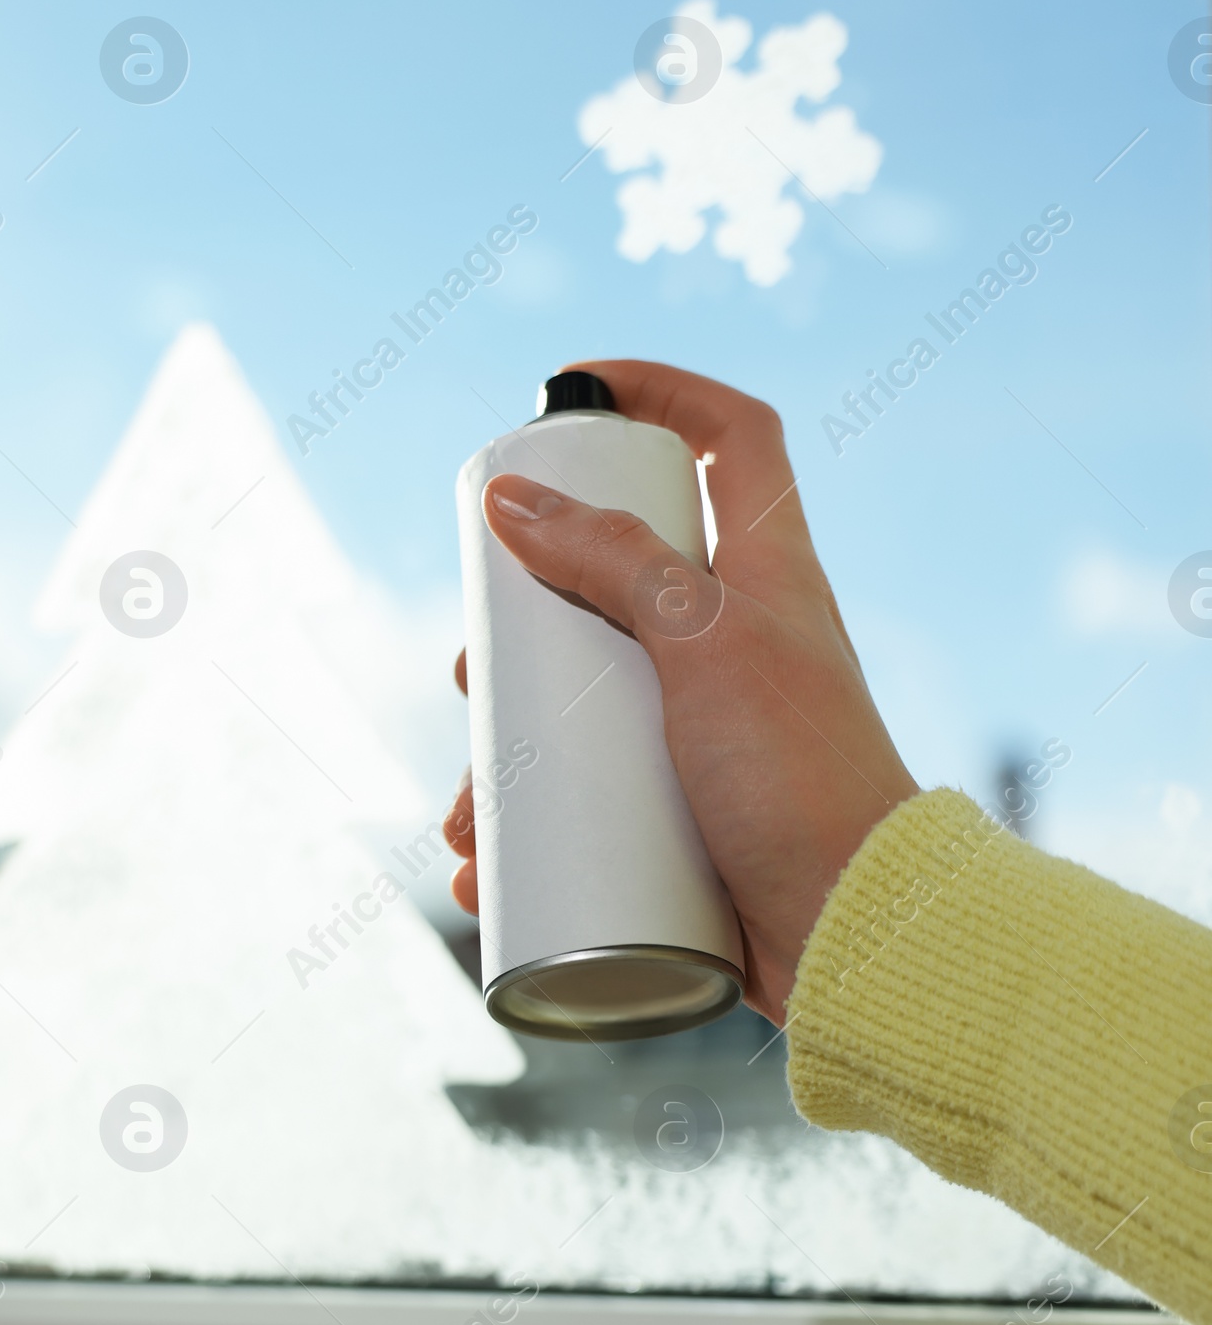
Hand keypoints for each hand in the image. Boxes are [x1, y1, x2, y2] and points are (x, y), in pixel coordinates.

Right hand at [443, 359, 918, 1023]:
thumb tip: (511, 499)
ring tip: (464, 803)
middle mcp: (740, 644)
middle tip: (472, 660)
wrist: (859, 935)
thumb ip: (614, 561)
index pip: (732, 439)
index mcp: (768, 574)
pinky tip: (482, 871)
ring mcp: (712, 735)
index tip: (571, 389)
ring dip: (510, 754)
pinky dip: (529, 838)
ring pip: (587, 710)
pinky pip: (591, 810)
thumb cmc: (801, 776)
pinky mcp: (690, 822)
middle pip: (618, 585)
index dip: (663, 389)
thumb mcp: (703, 642)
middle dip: (528, 618)